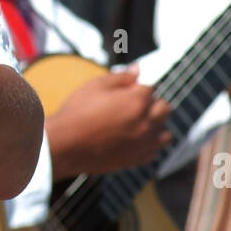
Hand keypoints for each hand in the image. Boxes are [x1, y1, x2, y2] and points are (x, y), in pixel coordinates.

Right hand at [46, 65, 172, 177]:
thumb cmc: (77, 112)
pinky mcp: (135, 160)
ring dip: (156, 126)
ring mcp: (143, 144)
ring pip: (165, 133)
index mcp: (137, 101)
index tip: (128, 89)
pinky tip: (134, 140)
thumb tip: (137, 70)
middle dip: (153, 103)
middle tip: (134, 104)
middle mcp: (146, 123)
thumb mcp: (96, 85)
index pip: (152, 88)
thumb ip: (121, 77)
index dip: (139, 87)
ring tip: (138, 123)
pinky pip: (154, 152)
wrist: (64, 145)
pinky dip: (149, 145)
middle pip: (165, 109)